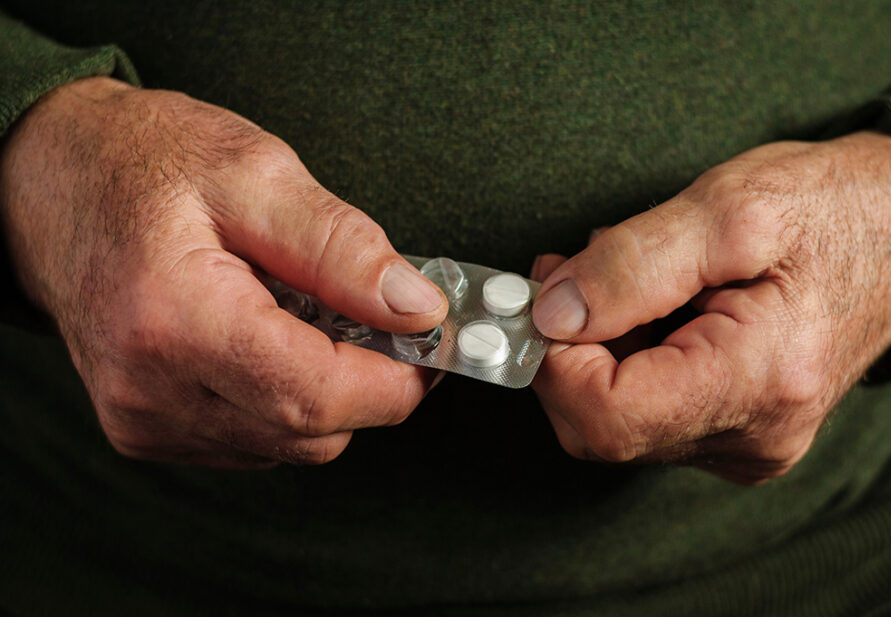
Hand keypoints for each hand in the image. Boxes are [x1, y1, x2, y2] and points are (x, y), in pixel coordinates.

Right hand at [0, 77, 446, 467]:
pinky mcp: (147, 427)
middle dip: (367, 384)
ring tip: (303, 315)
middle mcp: (151, 389)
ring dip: (324, 391)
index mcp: (176, 320)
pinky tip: (267, 339)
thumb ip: (342, 247)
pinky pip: (254, 440)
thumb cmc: (146, 164)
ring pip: (289, 444)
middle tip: (374, 316)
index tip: (428, 344)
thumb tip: (416, 308)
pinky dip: (284, 399)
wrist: (51, 182)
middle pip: (311, 433)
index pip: (318, 397)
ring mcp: (144, 418)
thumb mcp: (256, 173)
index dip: (394, 381)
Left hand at [530, 132, 890, 483]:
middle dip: (568, 350)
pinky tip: (648, 307)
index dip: (553, 359)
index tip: (541, 296)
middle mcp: (753, 436)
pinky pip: (650, 412)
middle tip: (569, 275)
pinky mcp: (739, 431)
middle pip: (604, 426)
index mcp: (758, 382)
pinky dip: (626, 359)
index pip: (606, 415)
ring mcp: (748, 442)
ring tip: (625, 278)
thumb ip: (632, 263)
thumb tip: (553, 313)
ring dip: (597, 349)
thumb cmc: (834, 208)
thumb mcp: (730, 207)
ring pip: (620, 420)